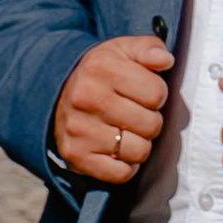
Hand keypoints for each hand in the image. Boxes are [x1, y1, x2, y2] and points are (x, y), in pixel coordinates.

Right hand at [51, 34, 174, 185]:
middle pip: (152, 124)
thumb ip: (149, 48)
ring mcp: (78, 128)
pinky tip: (116, 149)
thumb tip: (165, 60)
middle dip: (149, 120)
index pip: (157, 93)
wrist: (57, 94)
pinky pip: (121, 173)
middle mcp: (86, 97)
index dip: (156, 94)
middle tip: (134, 113)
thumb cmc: (100, 73)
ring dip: (139, 144)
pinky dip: (125, 166)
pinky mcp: (76, 155)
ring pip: (140, 151)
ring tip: (125, 131)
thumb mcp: (123, 51)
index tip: (141, 92)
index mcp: (101, 67)